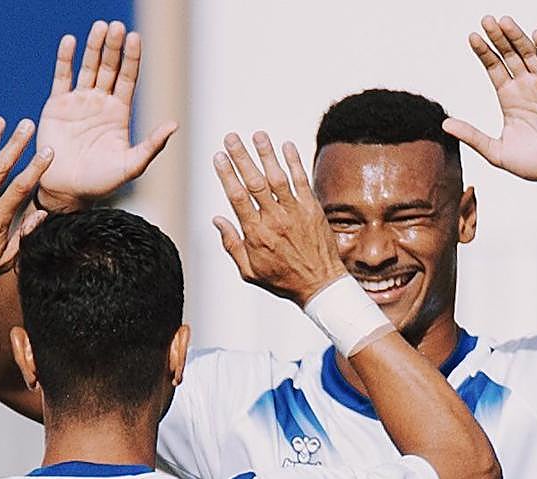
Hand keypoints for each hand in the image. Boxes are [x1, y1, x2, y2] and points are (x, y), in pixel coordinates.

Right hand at [35, 20, 178, 210]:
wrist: (66, 190)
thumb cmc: (100, 182)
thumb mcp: (131, 165)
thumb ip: (151, 145)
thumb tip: (174, 125)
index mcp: (118, 113)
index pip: (127, 78)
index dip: (131, 58)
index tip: (135, 38)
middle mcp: (100, 103)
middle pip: (109, 67)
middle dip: (113, 47)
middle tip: (117, 26)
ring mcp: (78, 102)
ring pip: (88, 67)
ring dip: (93, 47)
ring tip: (100, 27)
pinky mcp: (57, 105)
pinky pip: (62, 77)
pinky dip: (65, 59)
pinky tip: (70, 41)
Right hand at [212, 132, 347, 307]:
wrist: (320, 285)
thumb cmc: (282, 280)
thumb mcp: (249, 271)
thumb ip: (232, 245)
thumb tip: (217, 219)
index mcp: (256, 234)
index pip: (237, 197)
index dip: (227, 174)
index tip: (218, 157)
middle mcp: (275, 220)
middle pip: (254, 182)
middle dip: (241, 157)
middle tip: (231, 137)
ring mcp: (295, 213)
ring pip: (278, 177)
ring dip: (266, 154)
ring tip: (257, 135)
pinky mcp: (313, 209)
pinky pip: (302, 181)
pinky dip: (295, 162)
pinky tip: (286, 146)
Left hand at [442, 16, 536, 181]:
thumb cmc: (532, 164)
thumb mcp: (496, 152)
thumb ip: (472, 136)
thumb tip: (444, 124)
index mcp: (509, 98)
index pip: (494, 68)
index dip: (484, 53)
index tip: (472, 37)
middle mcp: (526, 86)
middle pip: (509, 55)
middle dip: (498, 38)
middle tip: (486, 20)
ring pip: (530, 54)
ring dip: (518, 37)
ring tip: (504, 22)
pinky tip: (535, 36)